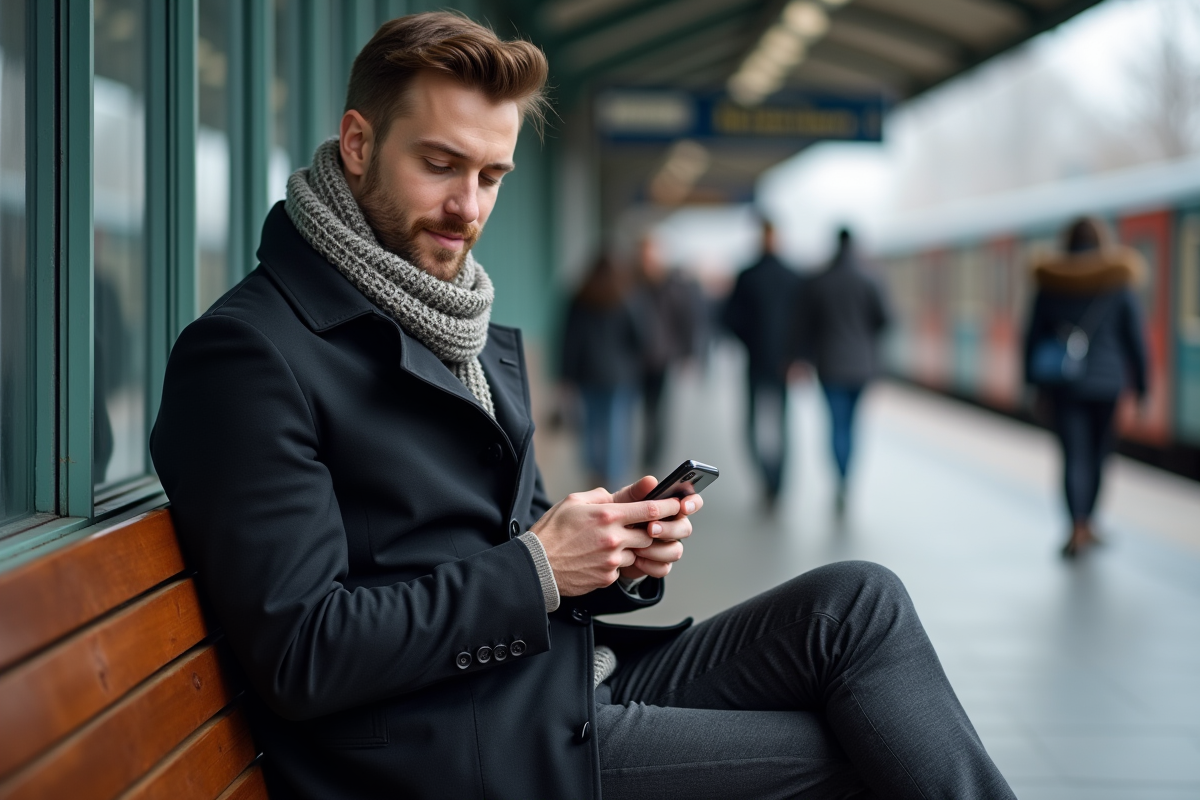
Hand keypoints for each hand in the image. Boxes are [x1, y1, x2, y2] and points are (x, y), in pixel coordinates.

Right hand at [529, 484, 681, 596]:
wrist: (536, 566)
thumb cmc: (551, 531)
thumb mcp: (573, 502)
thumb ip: (600, 496)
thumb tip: (616, 495)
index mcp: (607, 515)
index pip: (650, 510)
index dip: (669, 507)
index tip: (678, 505)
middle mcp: (613, 538)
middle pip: (649, 534)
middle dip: (649, 531)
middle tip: (641, 527)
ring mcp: (612, 560)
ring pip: (636, 552)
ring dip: (630, 547)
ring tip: (608, 543)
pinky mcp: (607, 577)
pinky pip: (621, 567)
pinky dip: (615, 562)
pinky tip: (597, 557)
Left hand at [612, 476, 703, 581]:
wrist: (600, 545)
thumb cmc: (614, 518)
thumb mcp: (620, 502)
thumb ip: (635, 492)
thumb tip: (651, 481)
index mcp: (668, 507)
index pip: (691, 502)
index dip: (692, 503)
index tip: (682, 505)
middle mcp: (672, 526)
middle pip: (685, 528)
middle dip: (669, 529)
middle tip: (650, 528)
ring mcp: (667, 546)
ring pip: (676, 550)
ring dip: (657, 549)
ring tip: (636, 547)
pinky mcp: (659, 564)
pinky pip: (664, 568)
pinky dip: (650, 564)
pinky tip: (636, 560)